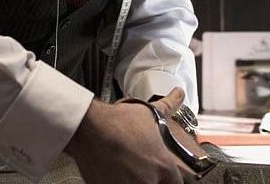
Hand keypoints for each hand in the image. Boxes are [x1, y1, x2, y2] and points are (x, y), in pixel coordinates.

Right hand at [65, 87, 190, 183]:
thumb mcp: (148, 113)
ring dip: (132, 180)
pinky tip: (111, 171)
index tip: (161, 173)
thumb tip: (179, 94)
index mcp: (162, 165)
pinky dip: (114, 180)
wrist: (90, 128)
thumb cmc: (118, 122)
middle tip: (139, 168)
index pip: (175, 182)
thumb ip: (168, 107)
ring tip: (123, 168)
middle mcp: (148, 181)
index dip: (168, 177)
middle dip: (150, 178)